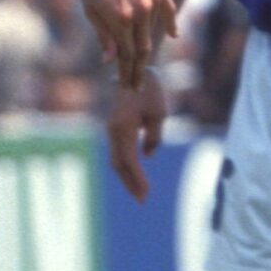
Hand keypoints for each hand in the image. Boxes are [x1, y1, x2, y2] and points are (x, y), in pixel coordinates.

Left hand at [70, 0, 179, 86]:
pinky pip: (168, 12)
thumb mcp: (90, 7)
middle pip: (142, 50)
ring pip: (153, 33)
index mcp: (120, 20)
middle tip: (135, 86)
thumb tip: (111, 60)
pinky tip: (172, 36)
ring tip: (142, 66)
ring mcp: (153, 0)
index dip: (126, 73)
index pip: (126, 56)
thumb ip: (103, 34)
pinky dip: (170, 25)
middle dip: (137, 70)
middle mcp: (140, 13)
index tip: (126, 86)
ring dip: (148, 51)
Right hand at [105, 70, 167, 200]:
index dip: (137, 179)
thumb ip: (154, 137)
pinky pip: (118, 151)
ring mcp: (111, 130)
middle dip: (130, 183)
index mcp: (122, 128)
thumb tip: (147, 156)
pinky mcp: (114, 128)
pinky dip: (125, 165)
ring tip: (139, 191)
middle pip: (119, 164)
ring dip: (127, 176)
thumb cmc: (149, 90)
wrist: (133, 70)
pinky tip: (134, 174)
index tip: (146, 194)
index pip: (130, 161)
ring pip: (116, 159)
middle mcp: (113, 131)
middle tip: (142, 200)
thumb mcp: (159, 113)